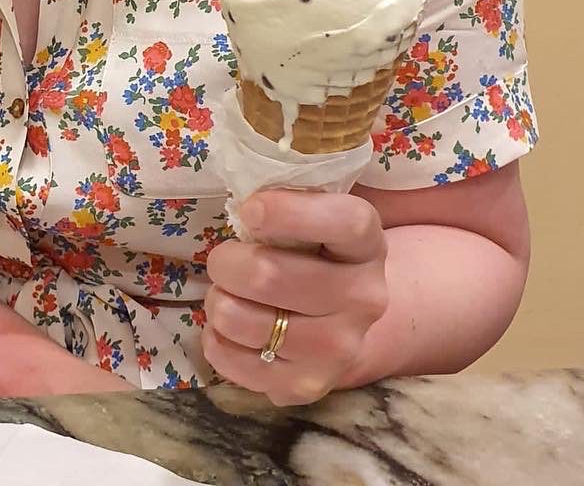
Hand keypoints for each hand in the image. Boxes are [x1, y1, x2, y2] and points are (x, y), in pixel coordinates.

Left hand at [203, 189, 388, 406]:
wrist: (349, 319)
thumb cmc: (317, 251)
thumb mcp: (317, 216)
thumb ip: (289, 199)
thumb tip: (242, 197)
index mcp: (367, 244)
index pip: (344, 222)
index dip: (288, 212)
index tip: (250, 210)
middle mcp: (363, 299)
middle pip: (267, 275)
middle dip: (227, 260)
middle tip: (227, 258)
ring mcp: (337, 349)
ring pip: (240, 318)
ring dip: (218, 299)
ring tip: (230, 292)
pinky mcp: (304, 386)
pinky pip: (230, 359)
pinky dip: (216, 338)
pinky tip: (234, 326)